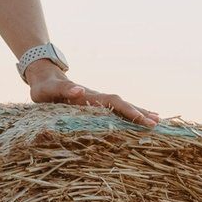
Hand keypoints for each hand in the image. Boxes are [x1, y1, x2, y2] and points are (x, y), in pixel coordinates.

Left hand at [23, 60, 157, 125]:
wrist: (44, 77)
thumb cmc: (44, 87)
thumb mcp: (49, 90)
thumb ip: (63, 89)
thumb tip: (80, 90)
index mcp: (88, 96)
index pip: (112, 103)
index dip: (127, 110)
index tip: (141, 119)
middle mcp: (96, 97)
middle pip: (122, 104)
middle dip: (138, 113)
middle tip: (156, 124)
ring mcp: (97, 100)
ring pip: (122, 106)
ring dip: (138, 112)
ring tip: (157, 121)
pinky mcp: (95, 104)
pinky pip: (116, 109)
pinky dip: (130, 113)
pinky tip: (140, 117)